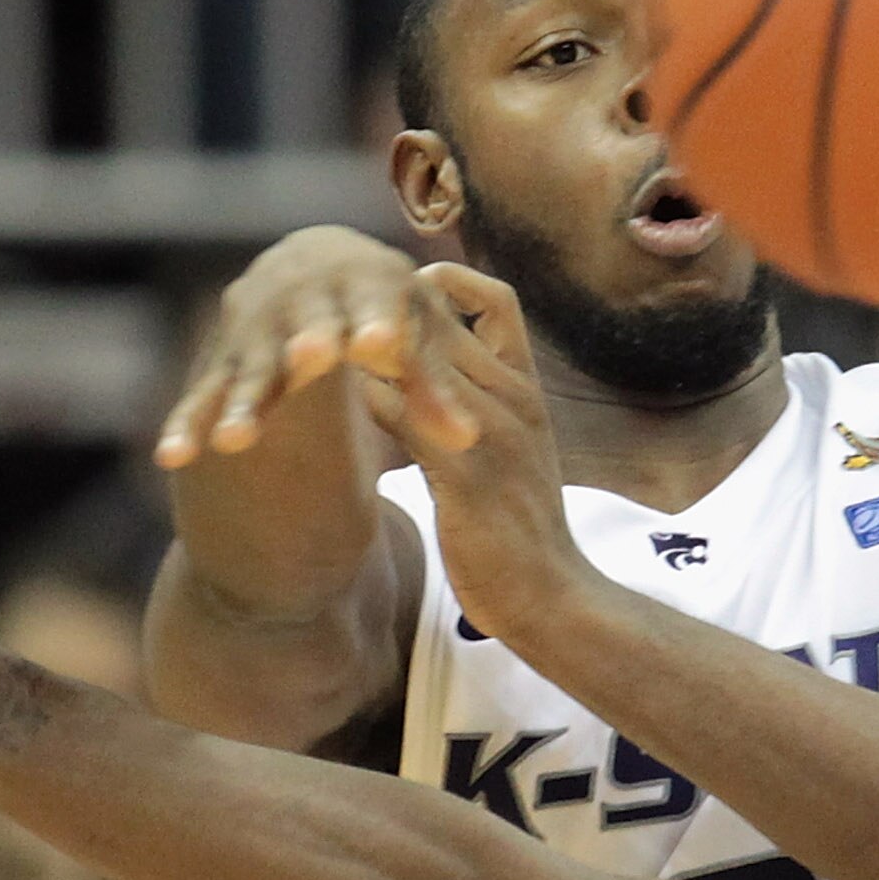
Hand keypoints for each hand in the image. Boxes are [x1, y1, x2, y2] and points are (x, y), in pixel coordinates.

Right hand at [157, 227, 479, 467]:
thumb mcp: (412, 336)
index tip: (381, 343)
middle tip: (309, 357)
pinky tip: (173, 457)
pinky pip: (203, 394)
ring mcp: (256, 328)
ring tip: (237, 442)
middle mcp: (301, 293)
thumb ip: (435, 391)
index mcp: (361, 279)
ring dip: (244, 401)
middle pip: (303, 323)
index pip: (372, 299)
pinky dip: (188, 424)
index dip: (375, 320)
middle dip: (305, 342)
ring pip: (249, 366)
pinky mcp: (223, 360)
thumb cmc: (382, 306)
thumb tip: (471, 441)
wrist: (316, 262)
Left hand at [363, 263, 597, 646]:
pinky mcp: (464, 477)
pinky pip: (406, 417)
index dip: (447, 283)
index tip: (402, 296)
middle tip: (336, 314)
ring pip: (420, 355)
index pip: (497, 301)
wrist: (553, 596)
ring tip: (325, 348)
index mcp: (527, 391)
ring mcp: (491, 435)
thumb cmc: (520, 528)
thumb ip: (478, 408)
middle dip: (385, 307)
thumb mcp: (511, 452)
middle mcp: (513, 400)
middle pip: (444, 317)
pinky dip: (369, 400)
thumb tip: (420, 374)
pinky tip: (338, 404)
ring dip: (367, 346)